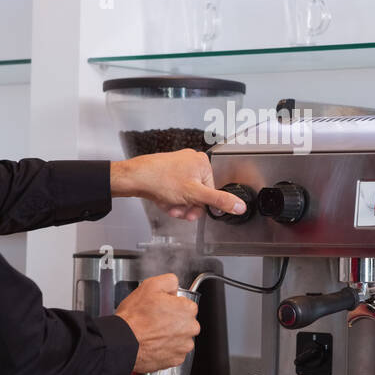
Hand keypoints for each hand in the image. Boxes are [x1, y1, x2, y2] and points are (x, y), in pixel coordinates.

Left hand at [110, 149, 245, 221]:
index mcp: (202, 163)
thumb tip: (239, 205)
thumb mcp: (195, 194)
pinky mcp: (167, 172)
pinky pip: (175, 191)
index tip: (192, 212)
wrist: (134, 177)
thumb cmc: (161, 179)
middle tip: (179, 210)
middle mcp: (191, 162)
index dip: (201, 206)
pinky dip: (170, 200)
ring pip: (185, 195)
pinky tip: (163, 201)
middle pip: (198, 194)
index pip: (211, 191)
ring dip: (178, 205)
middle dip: (187, 207)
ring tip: (168, 205)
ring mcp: (178, 167)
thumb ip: (219, 201)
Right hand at [115, 273, 199, 373]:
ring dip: (171, 336)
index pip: (186, 305)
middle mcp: (190, 328)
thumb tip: (174, 287)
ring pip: (181, 338)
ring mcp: (183, 346)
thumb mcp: (150, 285)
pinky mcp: (175, 360)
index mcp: (187, 309)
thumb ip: (169, 281)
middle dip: (174, 321)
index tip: (162, 308)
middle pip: (186, 322)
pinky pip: (174, 352)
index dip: (172, 305)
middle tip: (155, 321)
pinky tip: (154, 343)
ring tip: (153, 333)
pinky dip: (166, 349)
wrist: (122, 342)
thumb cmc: (134, 318)